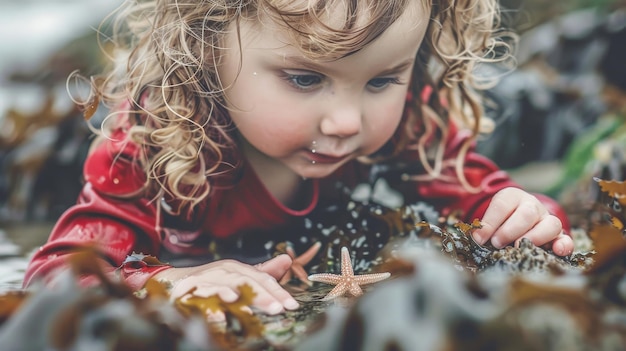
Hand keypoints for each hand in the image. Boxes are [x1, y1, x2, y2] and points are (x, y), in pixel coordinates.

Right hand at [153, 254, 298, 316]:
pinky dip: (210, 306)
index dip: (277, 292)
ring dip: (238, 298)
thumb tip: (287, 260)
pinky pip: (199, 299)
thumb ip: (263, 272)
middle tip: (278, 309)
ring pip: (223, 288)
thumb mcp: (238, 275)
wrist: (173, 282)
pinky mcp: (187, 292)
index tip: (291, 305)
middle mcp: (222, 272)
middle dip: (262, 296)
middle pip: (245, 281)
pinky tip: (220, 315)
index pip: (261, 278)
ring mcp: (204, 281)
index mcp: (236, 268)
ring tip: (251, 310)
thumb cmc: (213, 281)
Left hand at [471, 187, 573, 255]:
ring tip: (518, 247)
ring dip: (534, 237)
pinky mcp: (558, 235)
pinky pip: (566, 238)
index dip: (490, 222)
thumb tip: (476, 239)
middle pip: (526, 213)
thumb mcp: (490, 218)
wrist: (517, 219)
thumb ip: (484, 227)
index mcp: (512, 197)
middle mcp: (532, 206)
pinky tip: (557, 251)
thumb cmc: (499, 221)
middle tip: (497, 243)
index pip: (502, 205)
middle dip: (510, 230)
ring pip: (550, 223)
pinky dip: (564, 244)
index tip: (479, 238)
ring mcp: (547, 219)